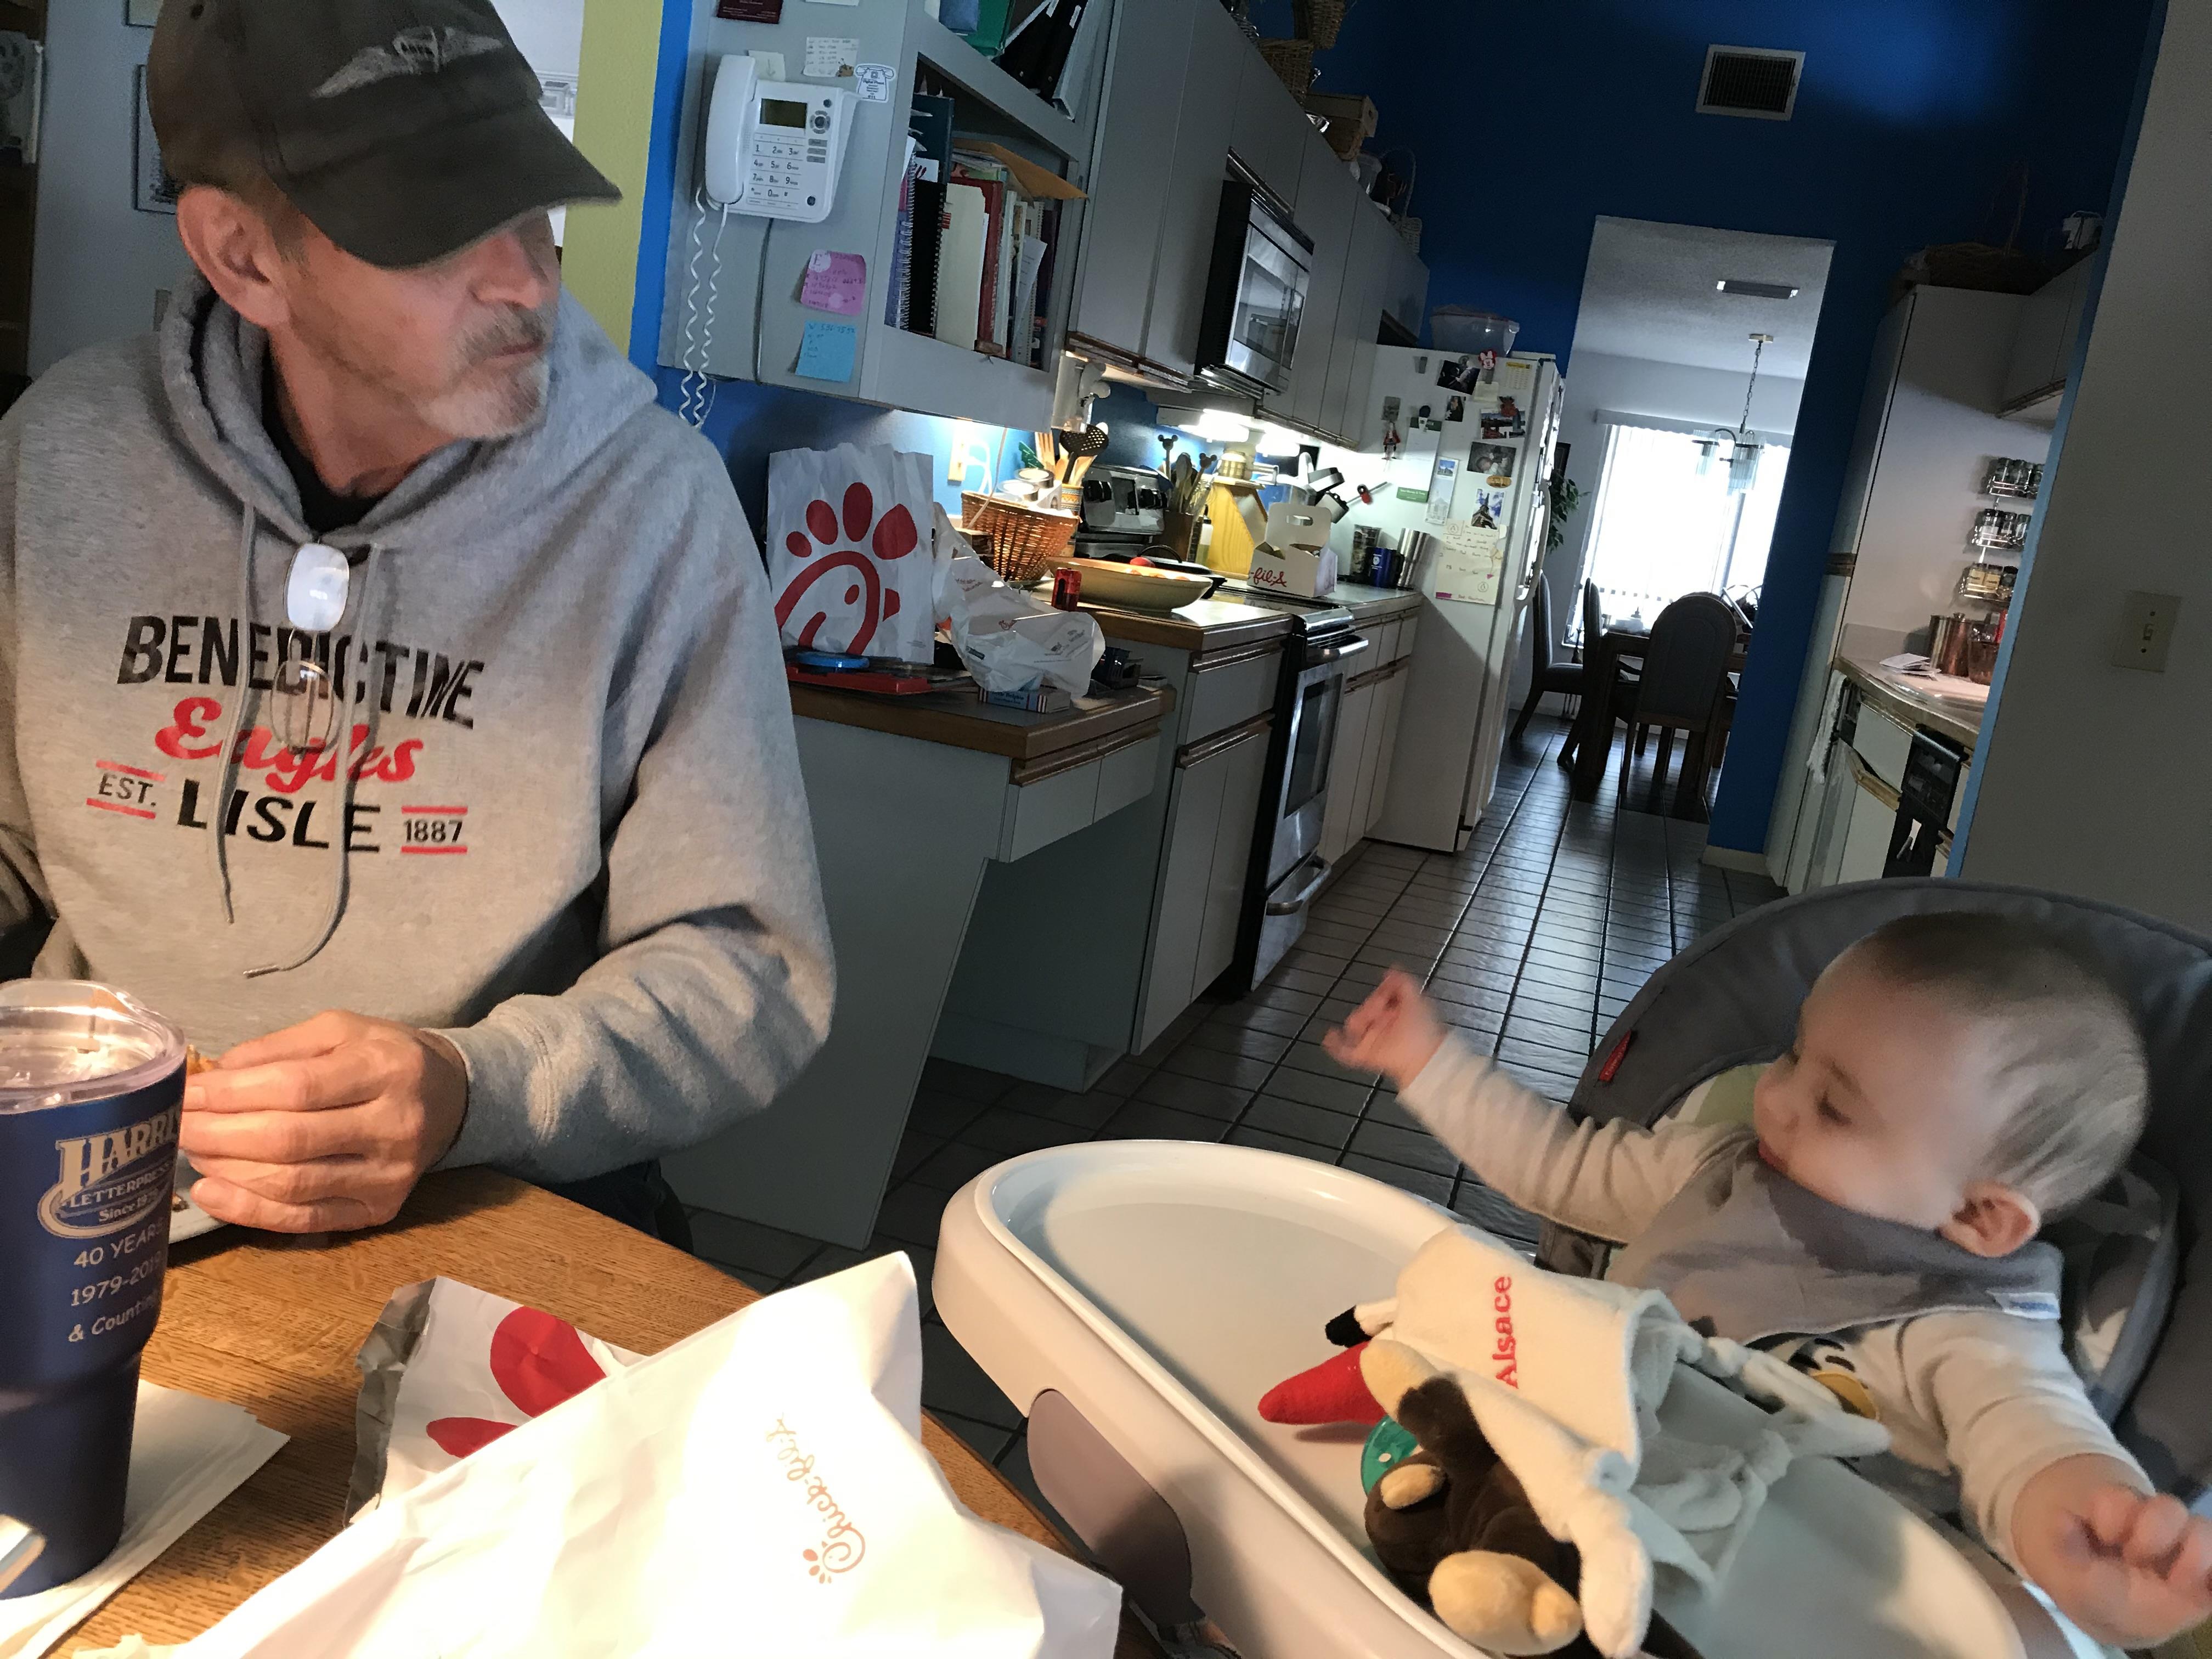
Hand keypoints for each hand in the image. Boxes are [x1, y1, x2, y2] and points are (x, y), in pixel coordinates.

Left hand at [179, 1012, 468, 1232]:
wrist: (450, 1098)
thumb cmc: (384, 1057)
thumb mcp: (340, 1030)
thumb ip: (277, 1049)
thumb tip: (211, 1079)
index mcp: (385, 1069)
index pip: (294, 1088)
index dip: (230, 1095)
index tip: (184, 1093)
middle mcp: (394, 1125)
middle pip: (288, 1140)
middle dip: (218, 1134)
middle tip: (177, 1126)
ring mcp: (390, 1175)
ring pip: (292, 1184)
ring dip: (228, 1171)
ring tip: (191, 1153)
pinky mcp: (380, 1210)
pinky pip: (305, 1219)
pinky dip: (250, 1211)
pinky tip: (212, 1192)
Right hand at [1322, 968, 1446, 1091]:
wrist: (1422, 1057)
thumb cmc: (1423, 1030)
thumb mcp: (1417, 999)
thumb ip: (1403, 982)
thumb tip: (1392, 969)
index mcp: (1398, 1012)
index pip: (1382, 997)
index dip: (1382, 992)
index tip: (1385, 989)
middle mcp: (1386, 1025)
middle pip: (1366, 1009)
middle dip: (1370, 1006)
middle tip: (1378, 1007)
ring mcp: (1374, 1040)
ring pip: (1355, 1026)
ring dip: (1355, 1021)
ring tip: (1362, 1022)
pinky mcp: (1365, 1055)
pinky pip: (1345, 1050)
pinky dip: (1335, 1044)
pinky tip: (1330, 1035)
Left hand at [2013, 1455, 2211, 1646]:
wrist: (2118, 1618)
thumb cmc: (2093, 1589)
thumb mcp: (2070, 1576)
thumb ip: (2063, 1548)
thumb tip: (2060, 1518)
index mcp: (2117, 1517)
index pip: (2119, 1498)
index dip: (2113, 1515)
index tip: (2105, 1538)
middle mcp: (2154, 1525)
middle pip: (2167, 1507)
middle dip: (2152, 1532)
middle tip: (2136, 1561)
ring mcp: (2184, 1547)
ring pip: (2200, 1528)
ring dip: (2192, 1553)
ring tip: (2175, 1583)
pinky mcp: (2206, 1574)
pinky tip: (2203, 1588)